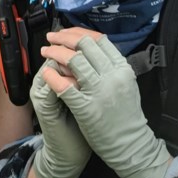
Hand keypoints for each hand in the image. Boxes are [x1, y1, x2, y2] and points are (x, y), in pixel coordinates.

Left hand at [40, 29, 170, 177]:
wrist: (131, 145)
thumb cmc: (127, 115)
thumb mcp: (126, 84)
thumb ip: (111, 65)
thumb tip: (92, 46)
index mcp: (122, 68)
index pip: (99, 39)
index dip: (79, 32)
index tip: (66, 32)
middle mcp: (112, 76)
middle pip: (84, 45)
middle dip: (63, 38)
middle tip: (51, 38)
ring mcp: (99, 92)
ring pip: (73, 60)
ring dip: (54, 52)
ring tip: (45, 51)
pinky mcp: (86, 108)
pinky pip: (64, 86)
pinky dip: (52, 76)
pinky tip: (46, 72)